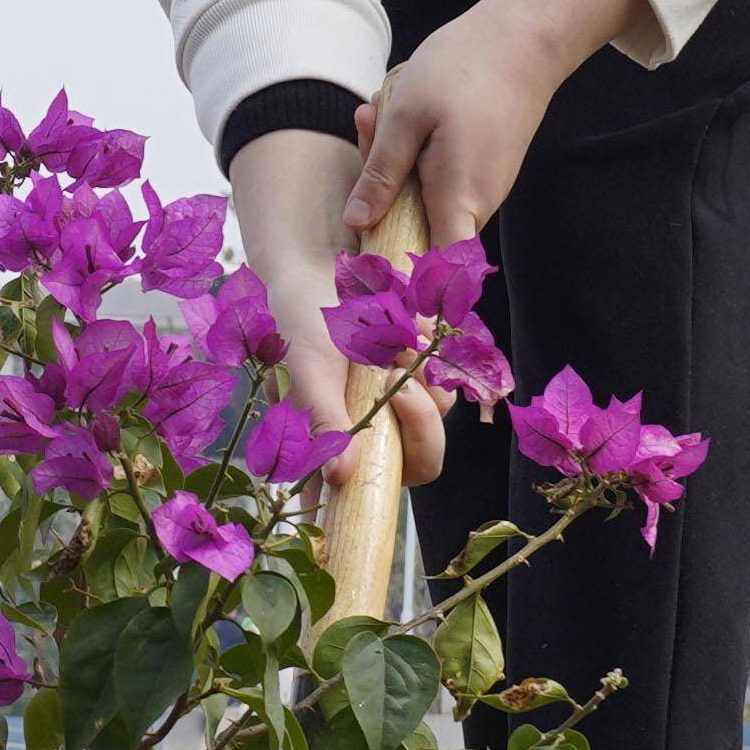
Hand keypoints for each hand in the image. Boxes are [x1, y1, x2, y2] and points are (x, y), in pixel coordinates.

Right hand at [223, 123, 442, 486]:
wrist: (325, 258)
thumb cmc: (300, 316)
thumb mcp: (308, 365)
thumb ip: (323, 418)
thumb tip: (340, 477)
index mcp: (338, 442)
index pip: (372, 491)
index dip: (382, 487)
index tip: (375, 454)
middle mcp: (376, 428)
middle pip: (422, 459)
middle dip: (417, 422)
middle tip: (393, 381)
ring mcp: (402, 399)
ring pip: (439, 414)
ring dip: (423, 381)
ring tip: (394, 341)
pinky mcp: (426, 367)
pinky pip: (450, 375)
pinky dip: (434, 354)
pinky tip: (409, 327)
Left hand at [346, 0, 659, 242]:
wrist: (525, 37)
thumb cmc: (464, 70)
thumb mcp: (406, 117)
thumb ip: (382, 174)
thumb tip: (359, 223)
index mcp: (457, 199)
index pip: (438, 273)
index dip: (407, 280)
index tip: (372, 265)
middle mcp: (477, 203)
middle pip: (419, 230)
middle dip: (380, 192)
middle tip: (366, 125)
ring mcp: (484, 186)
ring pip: (426, 199)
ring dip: (395, 163)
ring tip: (382, 109)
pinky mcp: (484, 168)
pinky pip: (440, 177)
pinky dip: (415, 151)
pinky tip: (405, 110)